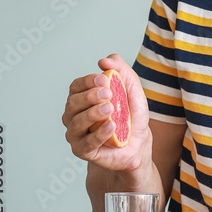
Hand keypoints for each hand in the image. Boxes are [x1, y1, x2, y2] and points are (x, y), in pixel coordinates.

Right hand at [62, 54, 151, 173]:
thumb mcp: (132, 90)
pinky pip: (87, 143)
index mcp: (82, 98)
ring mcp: (76, 134)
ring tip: (110, 109)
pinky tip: (112, 126)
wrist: (138, 143)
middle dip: (89, 96)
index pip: (76, 86)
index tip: (104, 79)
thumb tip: (106, 60)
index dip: (88, 81)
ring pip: (76, 122)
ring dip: (93, 114)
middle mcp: (74, 115)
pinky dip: (99, 134)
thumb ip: (121, 71)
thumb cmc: (130, 116)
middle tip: (108, 93)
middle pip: (73, 103)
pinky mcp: (82, 150)